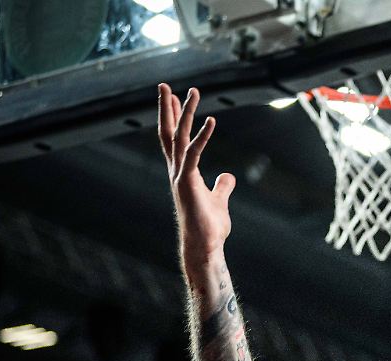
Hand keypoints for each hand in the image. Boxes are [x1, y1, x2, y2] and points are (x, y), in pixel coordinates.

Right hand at [158, 83, 235, 267]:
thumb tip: (227, 175)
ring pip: (179, 137)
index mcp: (182, 172)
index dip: (173, 118)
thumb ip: (222, 186)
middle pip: (169, 133)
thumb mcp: (219, 200)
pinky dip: (203, 136)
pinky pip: (194, 154)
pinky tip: (211, 120)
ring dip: (185, 113)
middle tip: (164, 84)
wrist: (205, 246)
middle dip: (167, 108)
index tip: (172, 97)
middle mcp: (177, 171)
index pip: (174, 139)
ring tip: (192, 91)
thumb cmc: (210, 227)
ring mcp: (180, 176)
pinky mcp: (188, 183)